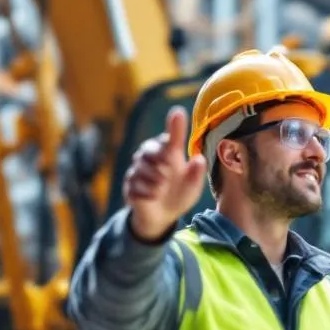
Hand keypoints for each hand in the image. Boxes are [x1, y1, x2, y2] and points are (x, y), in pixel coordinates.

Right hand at [123, 106, 207, 240]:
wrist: (163, 216)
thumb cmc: (180, 193)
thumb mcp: (193, 185)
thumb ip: (196, 172)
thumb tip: (199, 159)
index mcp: (169, 153)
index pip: (171, 137)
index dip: (174, 127)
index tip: (177, 113)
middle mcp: (152, 157)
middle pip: (148, 148)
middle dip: (157, 157)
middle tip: (167, 170)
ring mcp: (138, 171)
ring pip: (139, 167)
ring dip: (152, 177)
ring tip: (162, 188)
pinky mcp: (129, 185)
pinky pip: (133, 184)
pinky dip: (144, 191)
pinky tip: (153, 197)